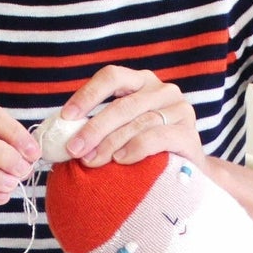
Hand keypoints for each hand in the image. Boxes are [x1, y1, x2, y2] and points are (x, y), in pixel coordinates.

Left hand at [59, 66, 202, 167]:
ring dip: (110, 143)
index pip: (111, 77)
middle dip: (93, 128)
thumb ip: (101, 127)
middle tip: (74, 149)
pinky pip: (157, 137)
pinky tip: (121, 160)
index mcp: (141, 83)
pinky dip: (136, 148)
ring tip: (92, 161)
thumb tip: (62, 136)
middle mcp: (161, 90)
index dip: (87, 95)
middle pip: (121, 104)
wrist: (190, 176)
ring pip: (137, 123)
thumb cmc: (149, 154)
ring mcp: (179, 110)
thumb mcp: (124, 132)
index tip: (66, 117)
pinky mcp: (188, 134)